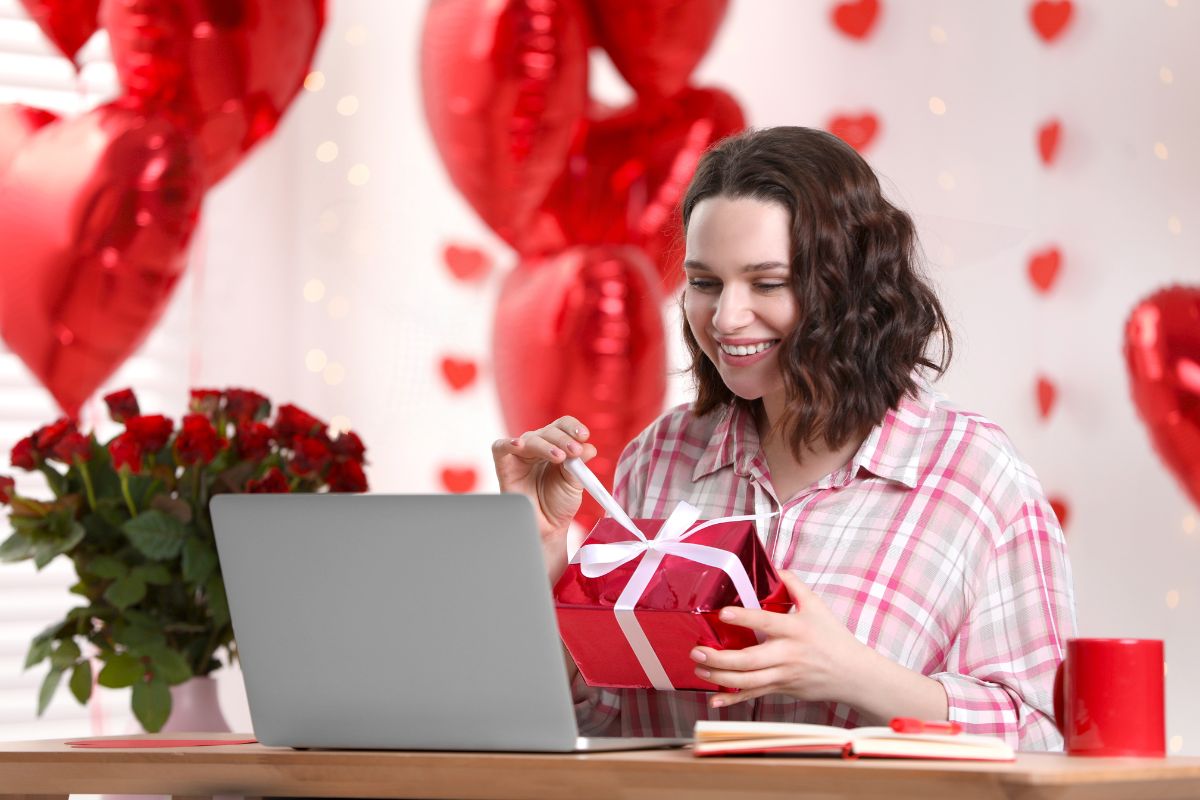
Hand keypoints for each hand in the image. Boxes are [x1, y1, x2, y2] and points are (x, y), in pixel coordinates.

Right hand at [491, 416, 595, 581]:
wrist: (546, 528)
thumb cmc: (559, 503)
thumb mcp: (575, 483)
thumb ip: (580, 464)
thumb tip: (589, 447)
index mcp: (557, 445)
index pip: (563, 426)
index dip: (573, 428)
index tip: (584, 436)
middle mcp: (538, 447)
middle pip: (549, 430)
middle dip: (563, 439)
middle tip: (574, 452)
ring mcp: (521, 455)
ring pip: (530, 438)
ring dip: (546, 445)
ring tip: (559, 457)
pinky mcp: (504, 465)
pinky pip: (500, 447)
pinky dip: (508, 443)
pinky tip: (519, 445)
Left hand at [689, 571, 870, 708]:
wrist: (853, 674)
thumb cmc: (834, 637)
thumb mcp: (817, 606)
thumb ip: (794, 585)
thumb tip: (774, 568)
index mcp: (795, 630)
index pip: (766, 622)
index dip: (744, 618)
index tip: (723, 613)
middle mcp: (788, 655)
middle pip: (750, 660)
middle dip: (720, 657)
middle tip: (697, 650)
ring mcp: (784, 675)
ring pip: (748, 681)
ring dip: (720, 676)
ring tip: (699, 667)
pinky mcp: (782, 689)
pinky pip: (755, 696)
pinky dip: (733, 700)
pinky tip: (715, 700)